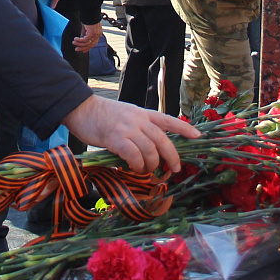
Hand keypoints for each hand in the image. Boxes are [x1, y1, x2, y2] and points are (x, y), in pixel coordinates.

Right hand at [62, 95, 198, 172]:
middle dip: (172, 156)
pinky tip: (134, 168)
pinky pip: (134, 155)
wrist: (81, 109)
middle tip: (174, 169)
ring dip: (151, 164)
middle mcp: (139, 119)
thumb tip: (149, 149)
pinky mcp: (116, 138)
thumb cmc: (102, 116)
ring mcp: (128, 128)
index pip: (168, 120)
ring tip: (146, 170)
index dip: (184, 128)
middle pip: (163, 139)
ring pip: (150, 150)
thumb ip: (139, 128)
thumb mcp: (126, 115)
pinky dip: (137, 165)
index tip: (198, 136)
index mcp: (143, 113)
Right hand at [73, 21, 101, 52]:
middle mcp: (98, 34)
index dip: (88, 48)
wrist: (90, 13)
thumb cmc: (88, 18)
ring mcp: (96, 34)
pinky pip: (85, 40)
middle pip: (91, 45)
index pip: (94, 43)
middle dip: (83, 48)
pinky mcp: (92, 33)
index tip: (83, 51)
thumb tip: (81, 40)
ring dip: (79, 44)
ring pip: (87, 43)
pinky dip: (79, 40)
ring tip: (74, 42)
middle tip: (77, 49)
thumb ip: (84, 34)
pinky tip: (75, 39)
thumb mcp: (86, 28)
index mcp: (98, 33)